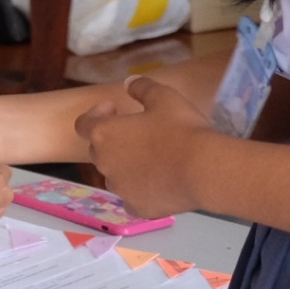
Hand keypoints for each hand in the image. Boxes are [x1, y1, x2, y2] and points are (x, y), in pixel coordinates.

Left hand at [76, 76, 210, 217]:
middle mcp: (104, 162)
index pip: (84, 123)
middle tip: (138, 133)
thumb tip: (130, 81)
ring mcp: (119, 187)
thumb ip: (142, 87)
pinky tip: (156, 185)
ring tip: (153, 158)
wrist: (205, 170)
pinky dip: (139, 191)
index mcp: (103, 134)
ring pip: (115, 175)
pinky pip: (131, 198)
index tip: (114, 108)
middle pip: (99, 149)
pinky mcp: (137, 207)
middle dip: (113, 140)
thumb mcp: (164, 97)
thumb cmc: (181, 129)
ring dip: (126, 165)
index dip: (96, 114)